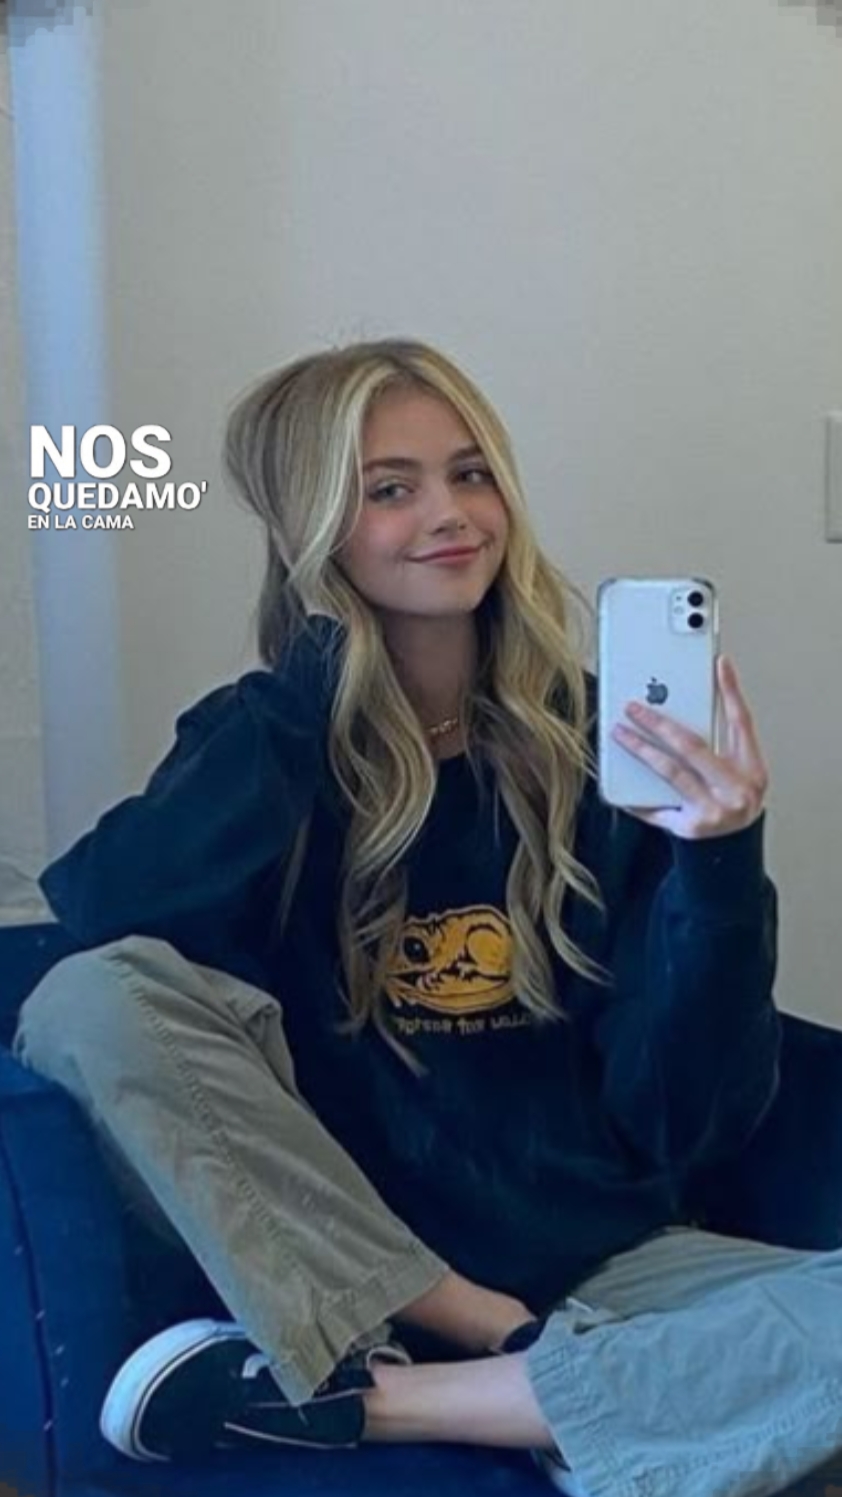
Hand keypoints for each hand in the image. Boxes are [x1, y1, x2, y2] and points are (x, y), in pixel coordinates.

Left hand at [611, 655, 768, 839]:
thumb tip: (695, 698)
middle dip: (660, 724)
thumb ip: (723, 739)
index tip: (718, 664)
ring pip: (669, 772)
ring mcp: (712, 810)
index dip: (731, 691)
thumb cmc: (732, 800)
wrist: (733, 848)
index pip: (741, 722)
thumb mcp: (741, 769)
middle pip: (693, 747)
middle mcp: (734, 790)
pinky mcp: (689, 828)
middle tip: (634, 707)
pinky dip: (634, 793)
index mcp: (752, 770)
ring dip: (640, 749)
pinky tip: (616, 778)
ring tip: (620, 733)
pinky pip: (655, 807)